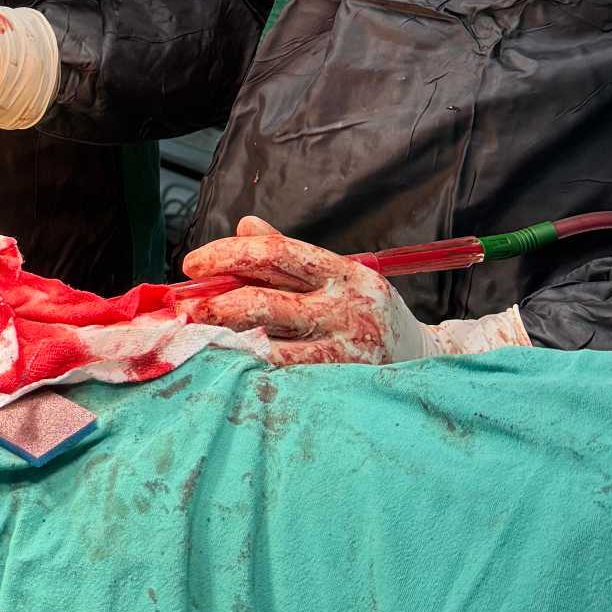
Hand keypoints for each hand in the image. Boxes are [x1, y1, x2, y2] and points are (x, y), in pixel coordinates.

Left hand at [179, 220, 527, 363]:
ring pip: (271, 348)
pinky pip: (288, 382)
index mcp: (340, 271)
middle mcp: (344, 308)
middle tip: (184, 309)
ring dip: (227, 344)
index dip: (225, 254)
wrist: (427, 363)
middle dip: (215, 305)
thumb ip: (291, 256)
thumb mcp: (338, 276)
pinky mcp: (343, 386)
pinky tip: (231, 372)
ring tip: (197, 341)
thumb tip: (245, 225)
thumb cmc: (367, 314)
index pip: (274, 252)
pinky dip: (255, 375)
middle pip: (264, 302)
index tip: (192, 264)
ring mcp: (345, 351)